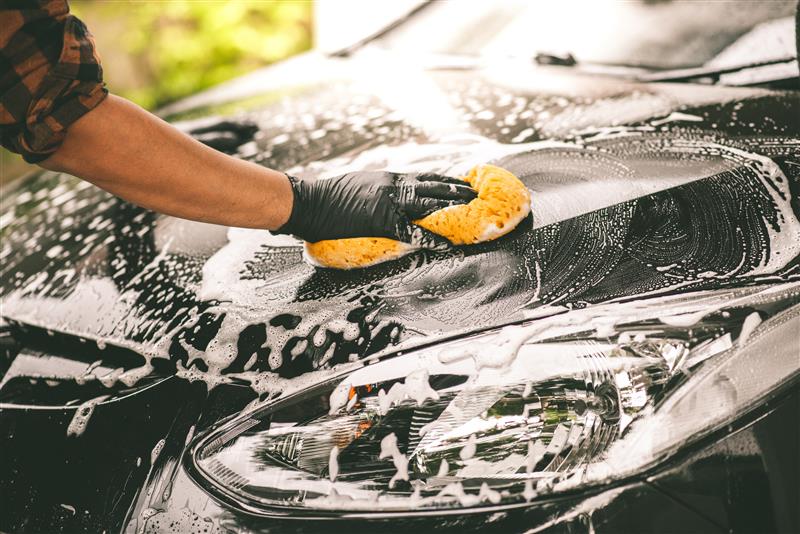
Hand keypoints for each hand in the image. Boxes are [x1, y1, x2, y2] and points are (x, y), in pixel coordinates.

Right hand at [276, 172, 476, 244]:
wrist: (312, 202)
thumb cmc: (330, 195)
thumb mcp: (360, 183)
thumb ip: (379, 187)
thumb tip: (389, 193)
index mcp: (390, 177)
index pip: (426, 177)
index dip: (447, 180)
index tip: (464, 182)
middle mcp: (394, 186)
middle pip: (434, 187)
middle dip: (458, 191)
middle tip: (478, 195)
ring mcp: (390, 203)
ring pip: (429, 203)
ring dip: (453, 207)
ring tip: (473, 211)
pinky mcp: (382, 221)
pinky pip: (413, 231)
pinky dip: (432, 238)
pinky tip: (447, 244)